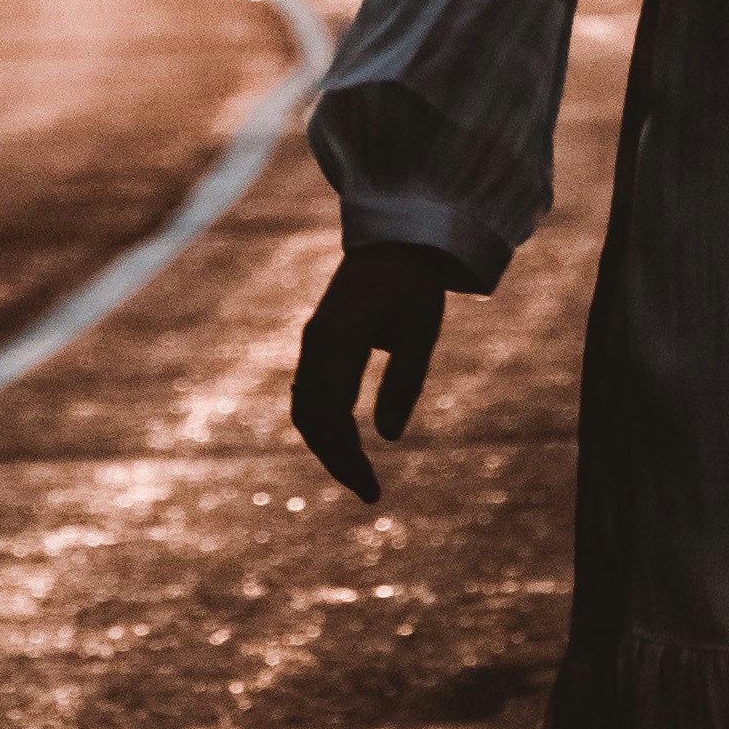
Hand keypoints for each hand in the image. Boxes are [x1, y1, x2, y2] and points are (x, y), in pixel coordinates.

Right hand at [291, 241, 453, 504]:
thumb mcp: (422, 331)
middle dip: (336, 460)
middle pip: (312, 419)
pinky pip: (309, 393)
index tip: (373, 489)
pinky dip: (322, 424)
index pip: (332, 416)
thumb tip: (389, 438)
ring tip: (358, 473)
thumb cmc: (414, 282)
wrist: (395, 236)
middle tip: (370, 491)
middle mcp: (318, 344)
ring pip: (306, 408)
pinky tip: (345, 443)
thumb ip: (405, 382)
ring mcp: (314, 342)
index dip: (347, 458)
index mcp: (341, 341)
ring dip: (327, 445)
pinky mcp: (318, 341)